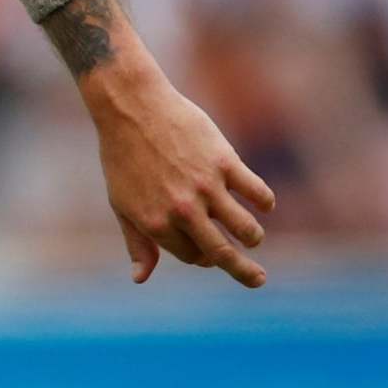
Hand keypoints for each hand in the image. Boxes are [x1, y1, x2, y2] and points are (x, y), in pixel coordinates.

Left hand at [84, 58, 276, 287]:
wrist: (131, 107)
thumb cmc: (124, 157)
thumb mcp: (121, 203)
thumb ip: (136, 242)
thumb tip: (140, 279)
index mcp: (156, 224)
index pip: (193, 256)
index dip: (203, 257)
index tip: (208, 252)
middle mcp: (182, 211)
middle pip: (222, 254)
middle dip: (245, 273)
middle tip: (258, 280)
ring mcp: (205, 187)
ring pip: (246, 228)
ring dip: (253, 236)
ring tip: (254, 236)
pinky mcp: (224, 162)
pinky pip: (257, 192)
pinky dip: (265, 202)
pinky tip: (264, 204)